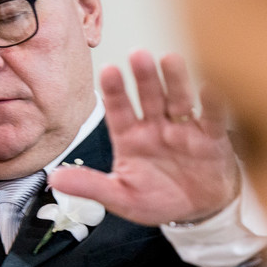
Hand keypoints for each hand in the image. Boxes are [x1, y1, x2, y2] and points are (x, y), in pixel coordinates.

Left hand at [48, 50, 239, 225]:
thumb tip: (54, 179)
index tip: (108, 70)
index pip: (119, 110)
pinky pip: (212, 118)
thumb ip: (91, 186)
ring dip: (175, 80)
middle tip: (138, 55)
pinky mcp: (211, 137)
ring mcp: (184, 129)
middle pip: (149, 97)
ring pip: (178, 100)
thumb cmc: (158, 199)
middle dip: (144, 77)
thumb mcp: (120, 197)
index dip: (115, 92)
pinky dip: (212, 103)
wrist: (199, 211)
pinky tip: (210, 87)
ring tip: (171, 59)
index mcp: (130, 137)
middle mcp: (156, 126)